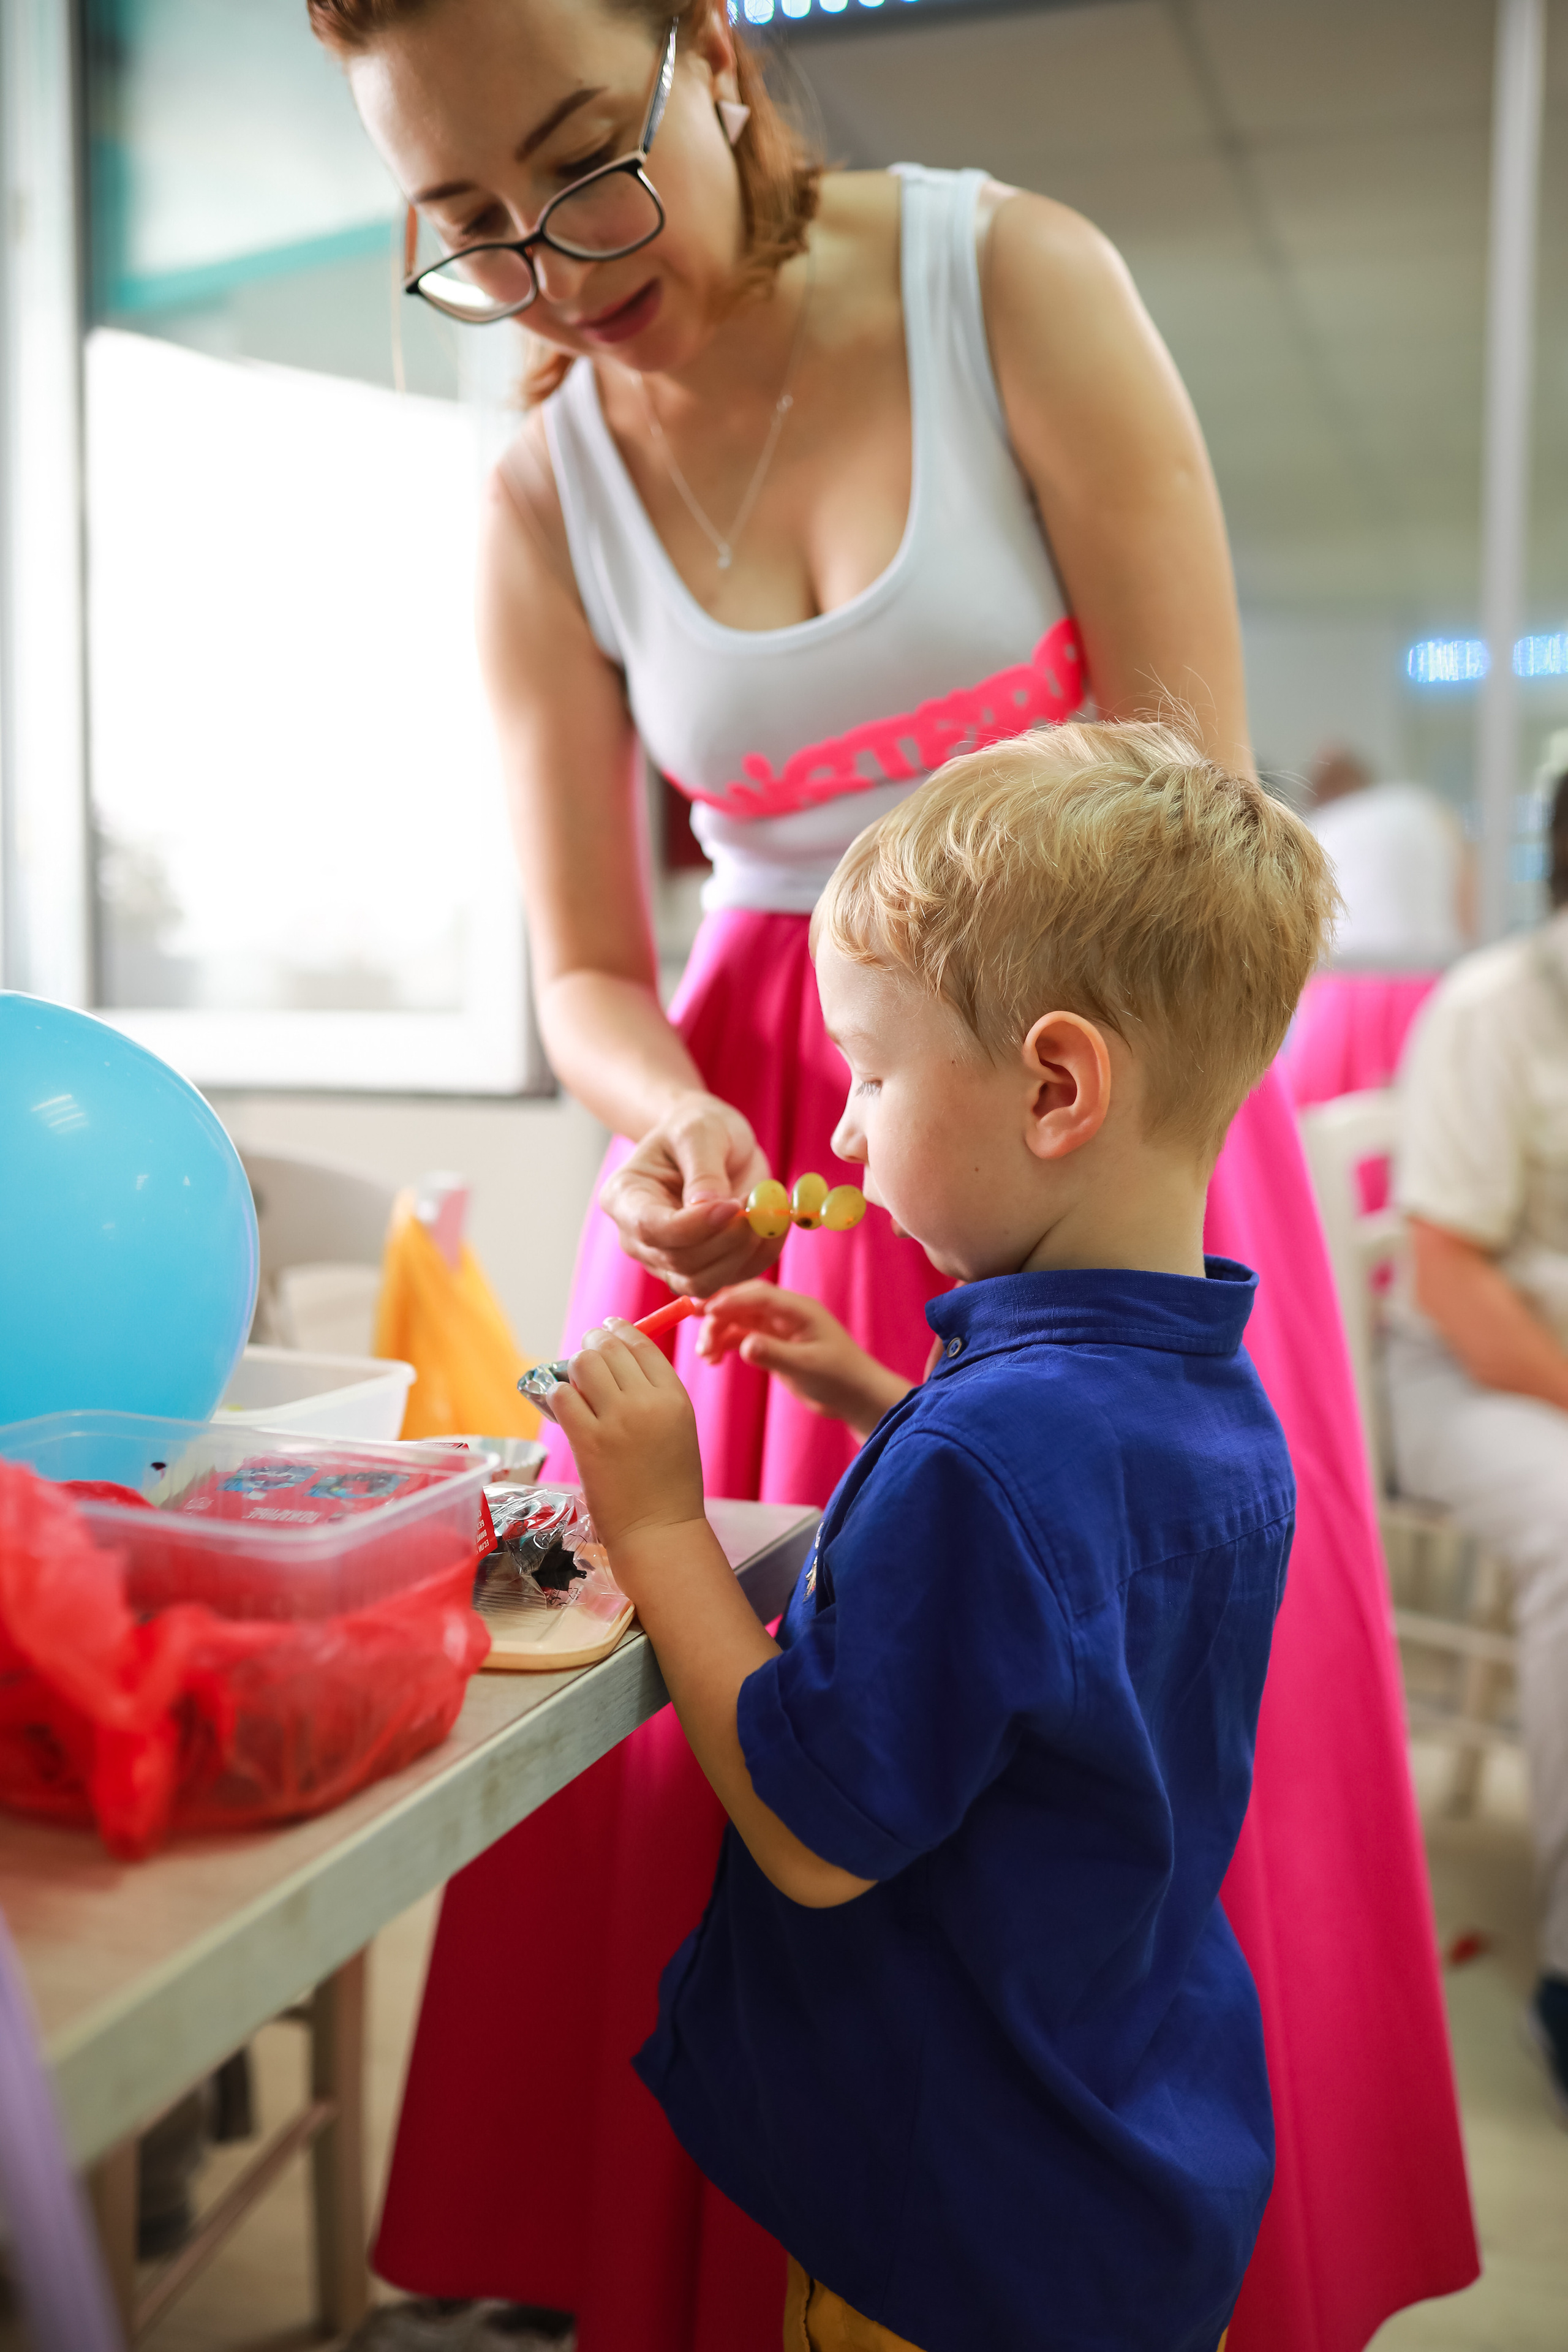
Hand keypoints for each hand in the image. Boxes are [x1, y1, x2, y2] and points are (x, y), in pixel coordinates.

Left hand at [552, 1321, 707, 1591]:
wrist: (658, 1531)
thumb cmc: (669, 1485)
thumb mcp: (678, 1429)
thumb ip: (654, 1395)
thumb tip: (615, 1362)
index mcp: (675, 1398)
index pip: (642, 1345)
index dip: (621, 1330)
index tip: (608, 1327)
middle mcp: (647, 1403)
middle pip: (610, 1348)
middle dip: (594, 1343)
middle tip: (586, 1349)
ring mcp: (616, 1421)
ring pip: (584, 1364)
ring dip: (576, 1366)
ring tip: (575, 1379)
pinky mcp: (588, 1441)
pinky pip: (562, 1396)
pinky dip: (559, 1394)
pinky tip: (564, 1403)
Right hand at [598, 1092, 786, 1297]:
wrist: (712, 1142)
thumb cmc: (698, 1128)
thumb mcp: (700, 1131)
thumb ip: (703, 1168)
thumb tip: (709, 1206)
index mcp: (624, 1197)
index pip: (651, 1228)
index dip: (694, 1226)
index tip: (733, 1205)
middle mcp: (638, 1237)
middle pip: (680, 1262)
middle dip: (727, 1240)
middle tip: (759, 1208)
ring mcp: (667, 1260)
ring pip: (704, 1282)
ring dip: (744, 1254)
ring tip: (766, 1215)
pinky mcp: (701, 1270)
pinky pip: (731, 1279)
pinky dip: (758, 1258)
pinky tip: (772, 1228)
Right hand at [697, 1283, 912, 1439]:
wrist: (857, 1397)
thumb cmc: (840, 1378)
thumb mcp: (807, 1367)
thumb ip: (774, 1354)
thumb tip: (744, 1344)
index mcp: (798, 1309)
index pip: (757, 1295)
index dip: (729, 1300)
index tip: (704, 1312)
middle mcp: (785, 1313)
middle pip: (742, 1303)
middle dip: (717, 1314)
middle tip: (697, 1336)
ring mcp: (777, 1328)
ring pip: (738, 1320)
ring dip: (718, 1332)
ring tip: (704, 1355)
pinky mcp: (772, 1344)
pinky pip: (742, 1337)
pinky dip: (725, 1345)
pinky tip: (713, 1360)